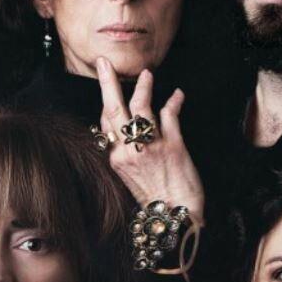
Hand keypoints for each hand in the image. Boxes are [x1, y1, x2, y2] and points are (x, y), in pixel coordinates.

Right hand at [96, 57, 205, 224]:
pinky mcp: (173, 146)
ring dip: (144, 87)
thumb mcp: (129, 177)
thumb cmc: (154, 199)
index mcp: (115, 158)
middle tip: (104, 62)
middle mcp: (129, 150)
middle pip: (114, 109)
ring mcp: (150, 146)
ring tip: (147, 73)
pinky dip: (174, 102)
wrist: (175, 218)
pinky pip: (170, 115)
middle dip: (107, 82)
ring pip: (141, 107)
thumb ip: (126, 152)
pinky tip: (177, 95)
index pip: (106, 123)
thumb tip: (125, 129)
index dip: (109, 104)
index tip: (110, 86)